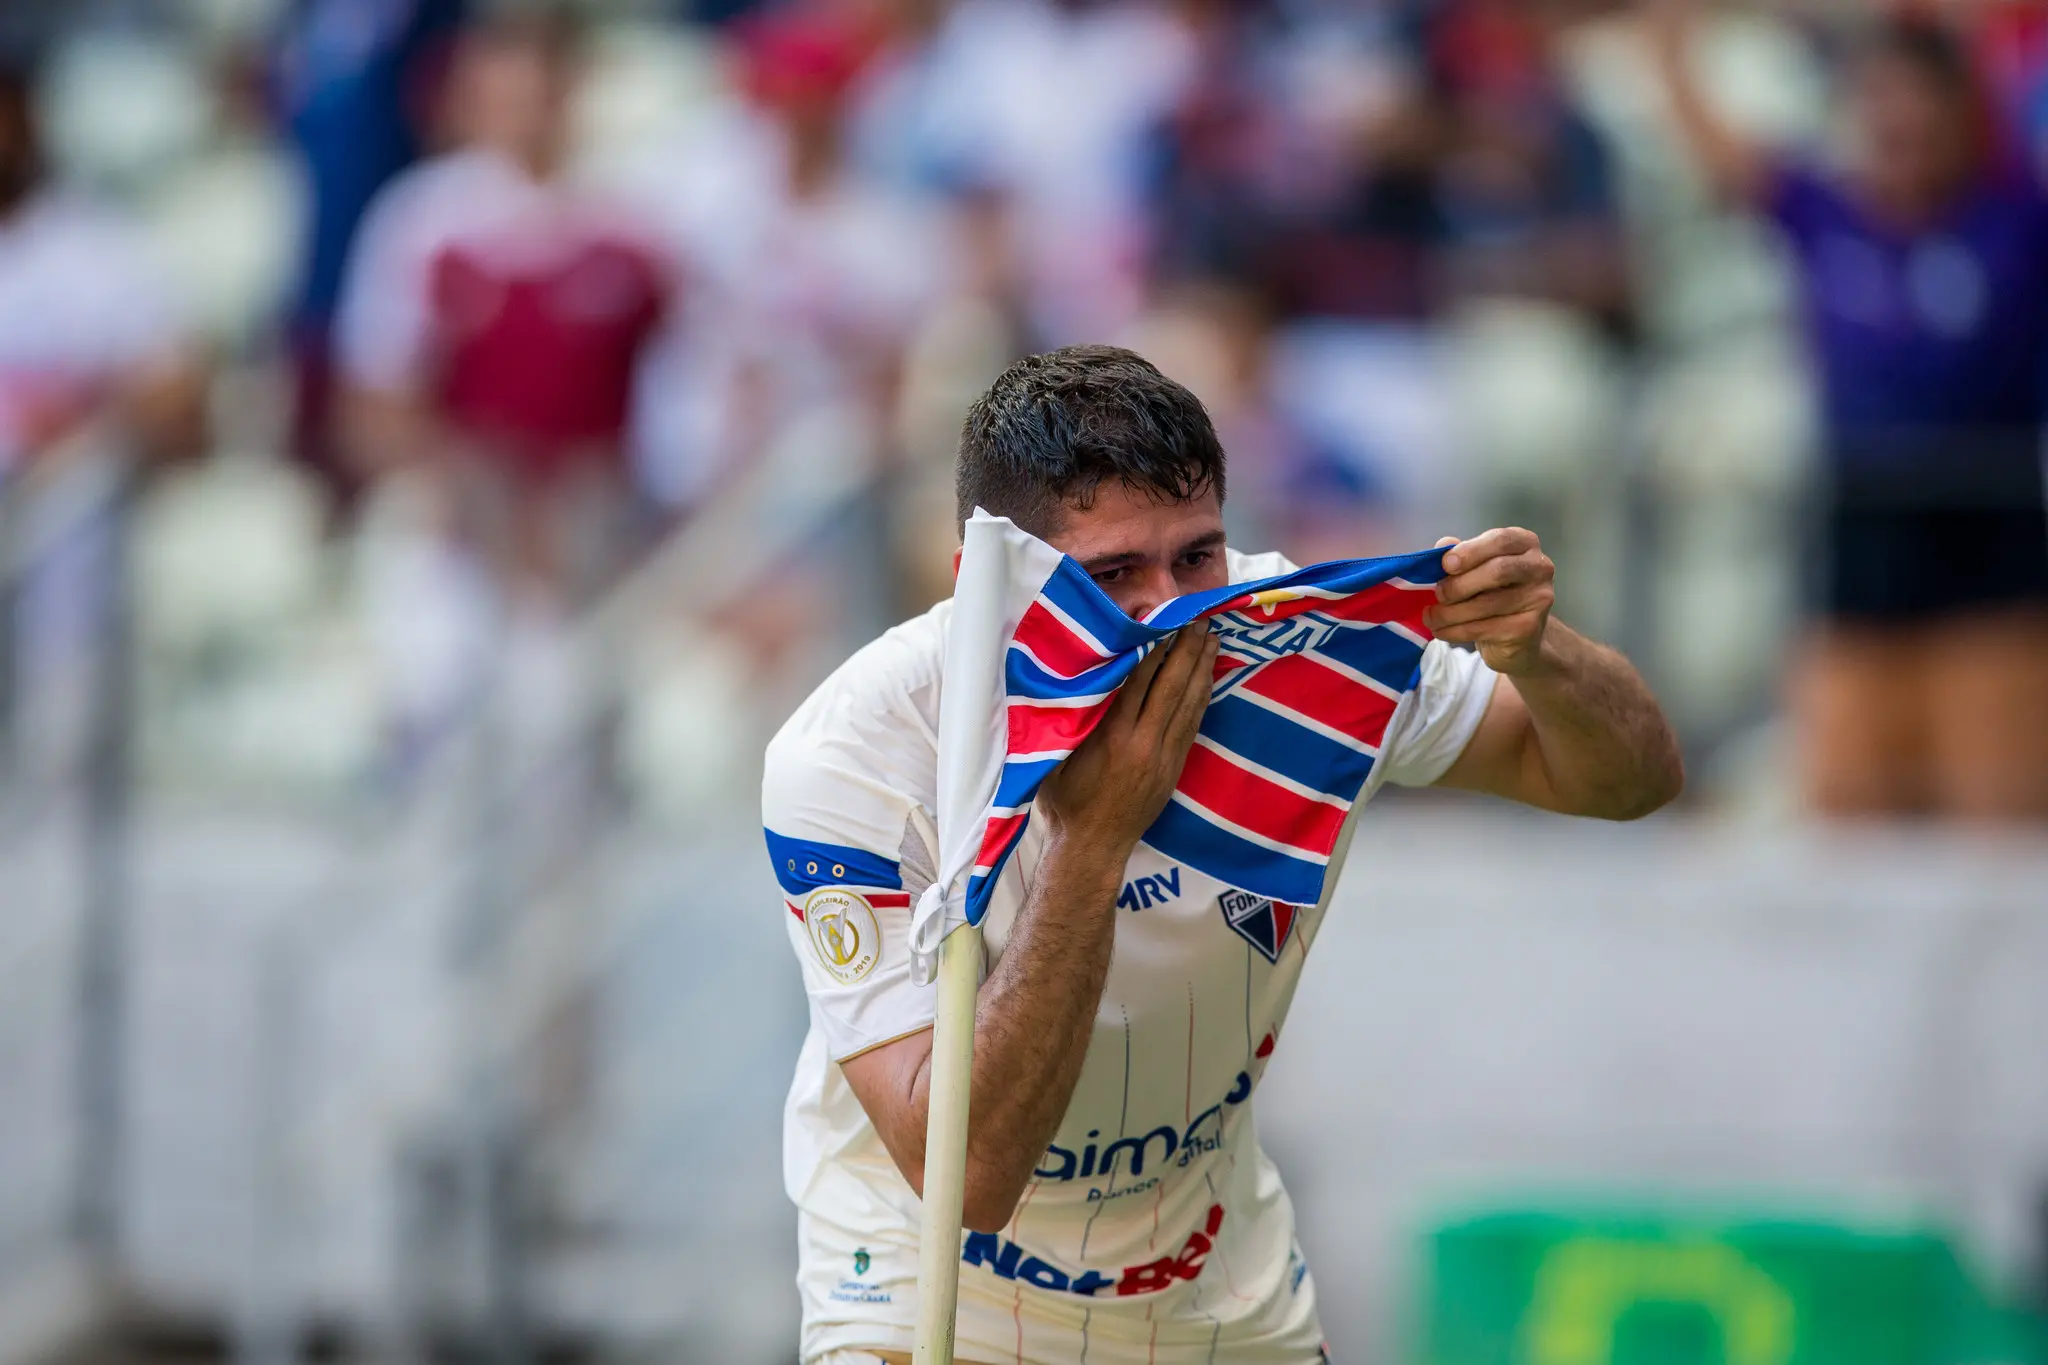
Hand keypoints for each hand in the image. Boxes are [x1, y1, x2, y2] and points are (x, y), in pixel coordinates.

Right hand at [1037, 623, 1218, 856]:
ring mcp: (1163, 757)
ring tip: (1211, 638)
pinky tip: (1207, 679)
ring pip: (1188, 704)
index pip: (1138, 681)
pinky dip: (1201, 698)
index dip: (1151, 647)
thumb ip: (1071, 718)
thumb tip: (1076, 678)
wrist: (1092, 848)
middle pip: (1171, 687)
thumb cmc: (1064, 802)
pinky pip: (1192, 725)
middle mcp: (1144, 743)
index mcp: (1113, 737)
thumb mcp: (1056, 756)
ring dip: (1201, 669)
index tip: (1159, 619)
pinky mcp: (1173, 768)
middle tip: (1198, 619)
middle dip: (1186, 650)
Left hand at [1425, 528, 1556, 676]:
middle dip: (1460, 584)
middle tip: (1438, 594)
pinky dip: (1457, 631)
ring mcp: (1539, 598)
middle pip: (1498, 571)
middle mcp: (1539, 567)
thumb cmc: (1493, 593)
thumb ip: (1461, 554)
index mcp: (1525, 543)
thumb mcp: (1476, 568)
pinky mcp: (1529, 627)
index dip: (1470, 551)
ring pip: (1488, 604)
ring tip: (1431, 617)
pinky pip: (1486, 628)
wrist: (1517, 636)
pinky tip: (1442, 631)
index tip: (1445, 564)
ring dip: (1451, 613)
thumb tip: (1442, 546)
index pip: (1500, 540)